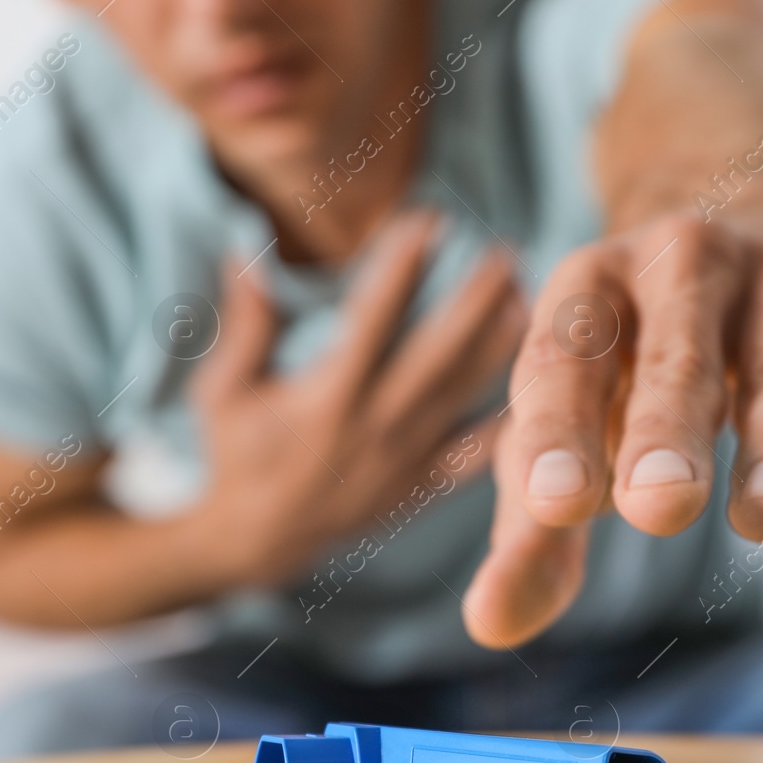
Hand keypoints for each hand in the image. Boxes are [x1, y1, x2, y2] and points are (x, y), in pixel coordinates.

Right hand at [189, 212, 524, 587]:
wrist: (256, 543)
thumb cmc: (236, 454)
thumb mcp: (224, 390)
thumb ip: (246, 325)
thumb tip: (244, 253)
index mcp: (325, 398)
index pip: (372, 318)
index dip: (403, 265)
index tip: (431, 218)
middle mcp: (372, 428)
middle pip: (437, 354)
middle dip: (475, 301)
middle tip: (506, 252)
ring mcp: (404, 461)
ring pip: (464, 397)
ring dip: (500, 347)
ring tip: (530, 298)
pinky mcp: (421, 488)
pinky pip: (475, 457)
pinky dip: (509, 424)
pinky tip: (538, 385)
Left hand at [462, 213, 762, 647]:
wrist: (745, 233)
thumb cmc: (628, 375)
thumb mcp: (570, 434)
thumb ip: (532, 532)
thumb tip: (490, 627)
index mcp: (585, 295)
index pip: (564, 365)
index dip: (558, 433)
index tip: (552, 507)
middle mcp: (678, 266)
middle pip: (675, 358)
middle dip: (666, 432)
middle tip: (658, 507)